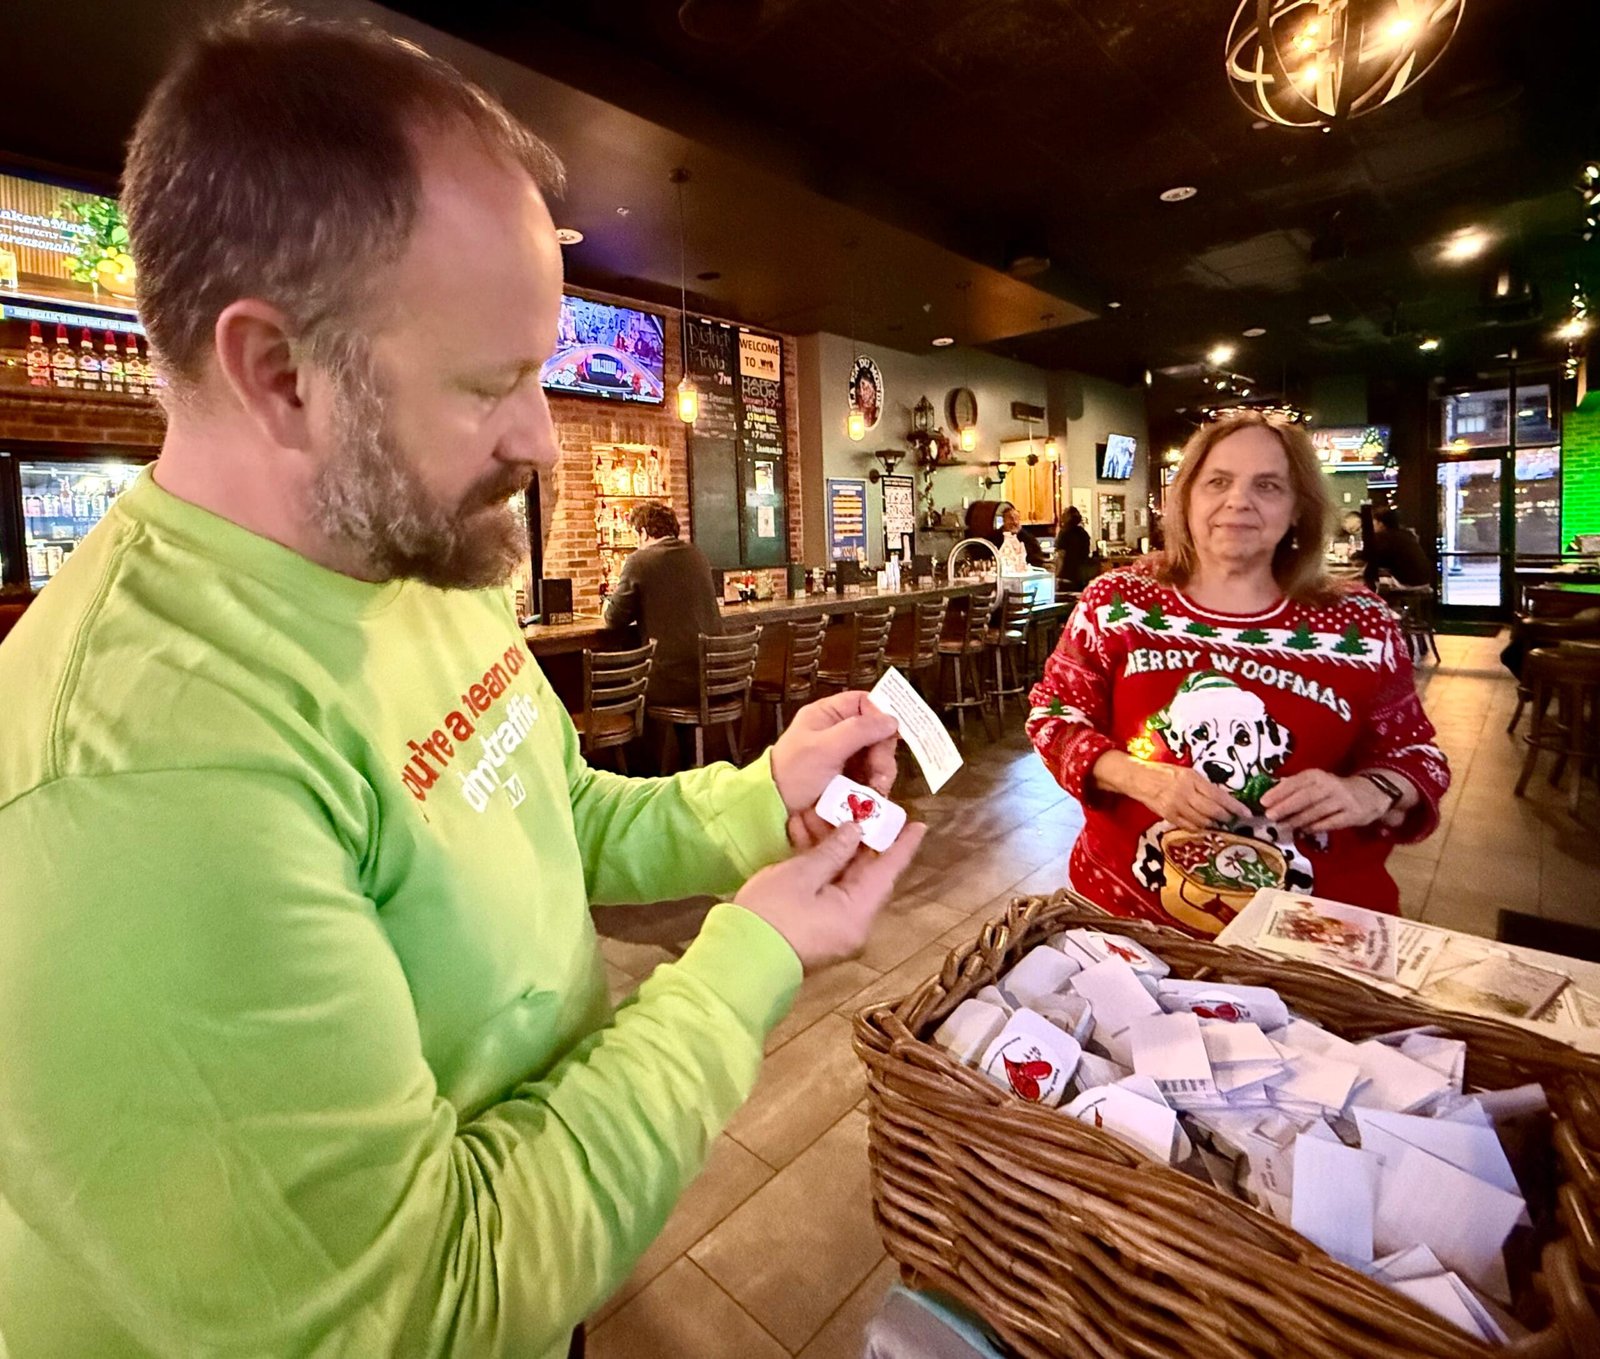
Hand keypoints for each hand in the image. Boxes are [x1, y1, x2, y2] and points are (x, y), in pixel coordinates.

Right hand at [734, 820, 926, 969]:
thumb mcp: (802, 874)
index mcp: (858, 911)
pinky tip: (805, 840)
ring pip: (843, 880)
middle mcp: (854, 923)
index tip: (918, 825)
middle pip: (865, 874)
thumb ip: (833, 850)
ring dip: (833, 849)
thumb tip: (856, 831)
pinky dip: (821, 866)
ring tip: (817, 814)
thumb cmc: (771, 914)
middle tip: (857, 806)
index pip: (888, 871)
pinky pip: (828, 891)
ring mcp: (835, 928)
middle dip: (858, 838)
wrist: (737, 961)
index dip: (902, 846)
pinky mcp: (817, 929)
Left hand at [770, 692, 898, 848]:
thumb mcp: (824, 748)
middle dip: (882, 752)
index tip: (891, 734)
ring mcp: (844, 756)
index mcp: (827, 715)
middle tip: (880, 772)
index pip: (863, 702)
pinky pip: (871, 776)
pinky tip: (873, 795)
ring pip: (877, 756)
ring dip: (882, 772)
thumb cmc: (793, 774)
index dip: (881, 715)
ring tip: (877, 788)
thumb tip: (892, 719)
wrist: (775, 809)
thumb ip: (858, 730)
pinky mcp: (848, 779)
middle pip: (876, 732)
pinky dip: (876, 785)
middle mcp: (838, 731)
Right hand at [1129, 762, 1251, 830]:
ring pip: (1202, 820)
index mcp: (1192, 779)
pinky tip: (1203, 826)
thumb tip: (1220, 797)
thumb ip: (1202, 785)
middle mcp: (1186, 793)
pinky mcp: (1168, 816)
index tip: (1246, 813)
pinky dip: (1198, 827)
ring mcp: (1176, 806)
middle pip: (1213, 810)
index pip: (1219, 795)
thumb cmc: (1162, 772)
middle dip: (1226, 817)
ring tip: (1219, 823)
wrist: (1138, 778)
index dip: (1234, 806)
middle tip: (1233, 819)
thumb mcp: (1186, 772)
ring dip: (1213, 823)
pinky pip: (1188, 826)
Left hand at [1259, 769, 1393, 831]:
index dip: (1278, 792)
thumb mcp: (1316, 782)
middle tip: (1270, 816)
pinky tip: (1304, 831)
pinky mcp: (1352, 815)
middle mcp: (1329, 785)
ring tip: (1283, 826)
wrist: (1370, 794)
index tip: (1263, 802)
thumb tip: (1271, 792)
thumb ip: (1295, 786)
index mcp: (1317, 775)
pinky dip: (1315, 827)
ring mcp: (1342, 800)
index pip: (1295, 782)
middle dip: (1285, 807)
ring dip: (1297, 820)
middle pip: (1304, 797)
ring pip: (1316, 811)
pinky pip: (1330, 822)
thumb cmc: (1334, 789)